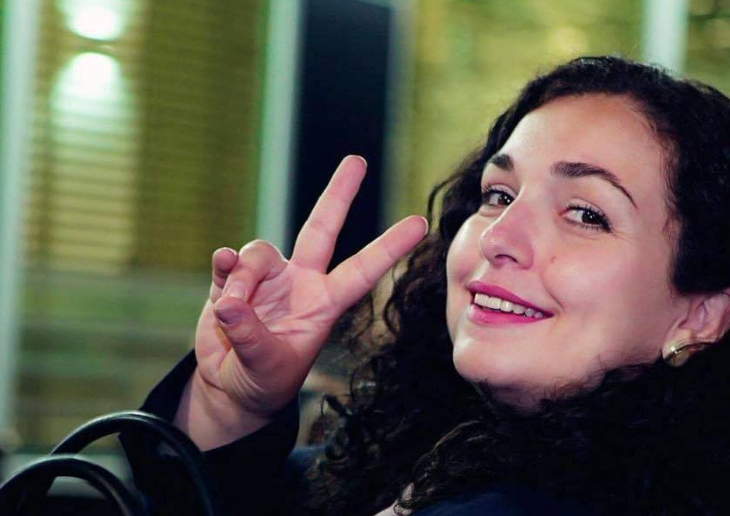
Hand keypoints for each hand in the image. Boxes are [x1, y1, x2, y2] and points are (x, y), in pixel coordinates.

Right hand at [181, 156, 427, 446]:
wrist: (230, 388)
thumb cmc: (262, 382)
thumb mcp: (265, 368)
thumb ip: (250, 336)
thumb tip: (228, 303)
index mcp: (324, 303)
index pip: (362, 270)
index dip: (390, 247)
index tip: (420, 223)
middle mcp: (299, 282)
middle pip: (321, 228)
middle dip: (338, 194)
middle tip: (358, 160)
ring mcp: (266, 278)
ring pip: (259, 252)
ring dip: (243, 279)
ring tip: (231, 312)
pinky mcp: (231, 281)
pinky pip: (228, 260)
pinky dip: (223, 266)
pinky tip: (221, 273)